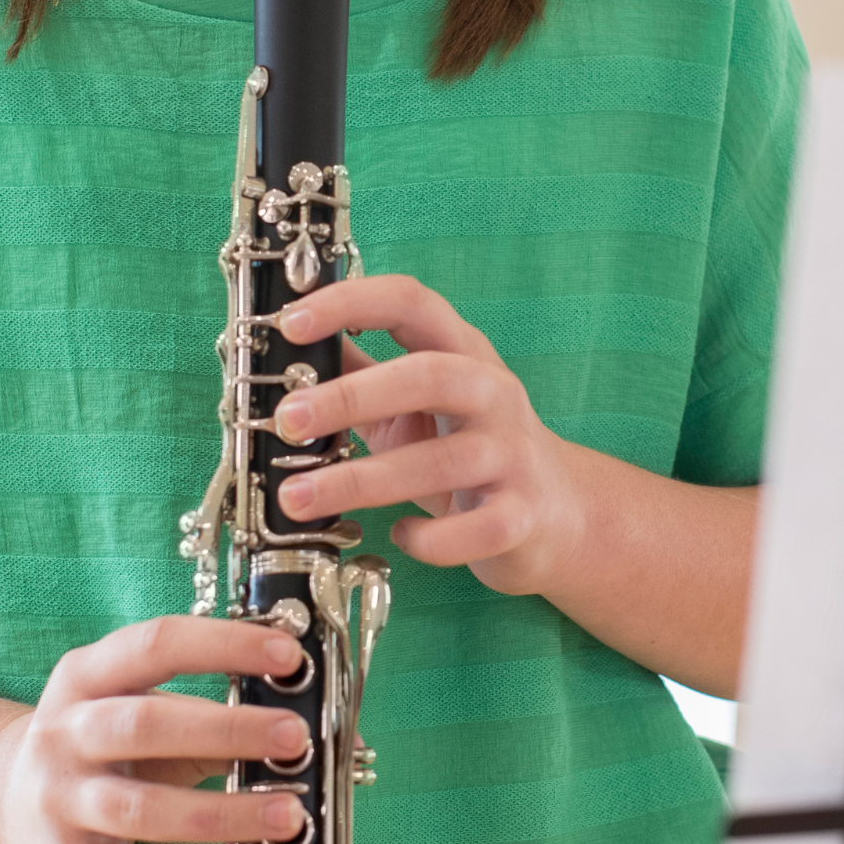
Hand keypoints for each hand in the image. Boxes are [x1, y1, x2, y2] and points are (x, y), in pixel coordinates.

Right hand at [0, 615, 312, 843]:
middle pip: (147, 725)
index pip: (158, 644)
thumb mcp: (143, 707)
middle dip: (228, 730)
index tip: (289, 656)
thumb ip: (222, 713)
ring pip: (141, 809)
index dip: (224, 645)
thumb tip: (334, 735)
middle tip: (295, 737)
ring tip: (289, 817)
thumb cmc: (104, 743)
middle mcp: (67, 733)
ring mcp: (61, 802)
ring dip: (220, 815)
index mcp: (90, 675)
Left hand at [271, 275, 585, 597]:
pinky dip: (428, 540)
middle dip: (349, 397)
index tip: (290, 322)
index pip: (410, 303)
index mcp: (461, 352)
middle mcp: (492, 394)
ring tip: (299, 498)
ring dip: (362, 481)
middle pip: (428, 376)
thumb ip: (359, 369)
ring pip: (442, 462)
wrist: (556, 513)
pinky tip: (397, 537)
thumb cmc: (467, 448)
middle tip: (287, 420)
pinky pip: (473, 531)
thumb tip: (288, 347)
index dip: (349, 302)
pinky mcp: (521, 517)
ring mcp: (512, 455)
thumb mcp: (414, 400)